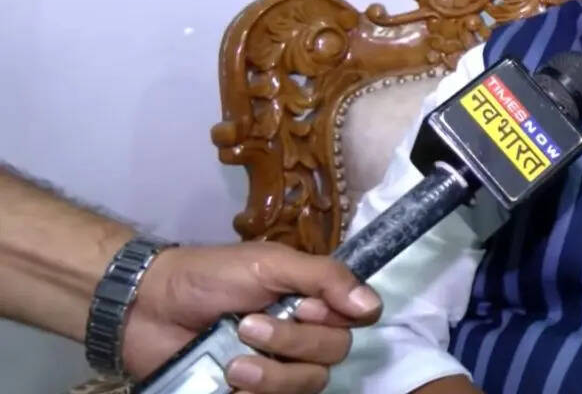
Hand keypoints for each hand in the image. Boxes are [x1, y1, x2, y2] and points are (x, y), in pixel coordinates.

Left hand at [123, 240, 382, 393]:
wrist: (147, 308)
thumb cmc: (209, 276)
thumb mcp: (269, 263)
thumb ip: (323, 278)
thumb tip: (373, 306)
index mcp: (313, 299)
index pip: (358, 318)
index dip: (338, 318)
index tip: (305, 307)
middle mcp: (304, 335)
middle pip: (335, 353)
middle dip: (295, 343)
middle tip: (250, 326)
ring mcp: (278, 368)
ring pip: (309, 384)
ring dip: (273, 374)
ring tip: (234, 362)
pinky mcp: (251, 393)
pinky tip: (228, 380)